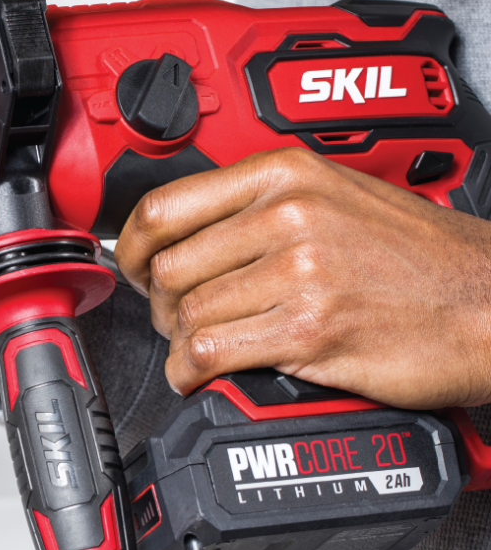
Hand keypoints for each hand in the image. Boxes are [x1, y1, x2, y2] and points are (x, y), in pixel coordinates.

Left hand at [113, 147, 490, 408]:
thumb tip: (188, 237)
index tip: (130, 267)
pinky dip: (192, 372)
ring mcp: (299, 271)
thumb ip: (258, 208)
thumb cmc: (420, 256)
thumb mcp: (335, 197)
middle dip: (159, 304)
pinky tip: (204, 375)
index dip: (129, 245)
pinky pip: (210, 354)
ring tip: (201, 350)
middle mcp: (287, 215)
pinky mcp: (310, 329)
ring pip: (187, 314)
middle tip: (176, 320)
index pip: (165, 206)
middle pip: (169, 267)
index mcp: (285, 174)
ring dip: (181, 343)